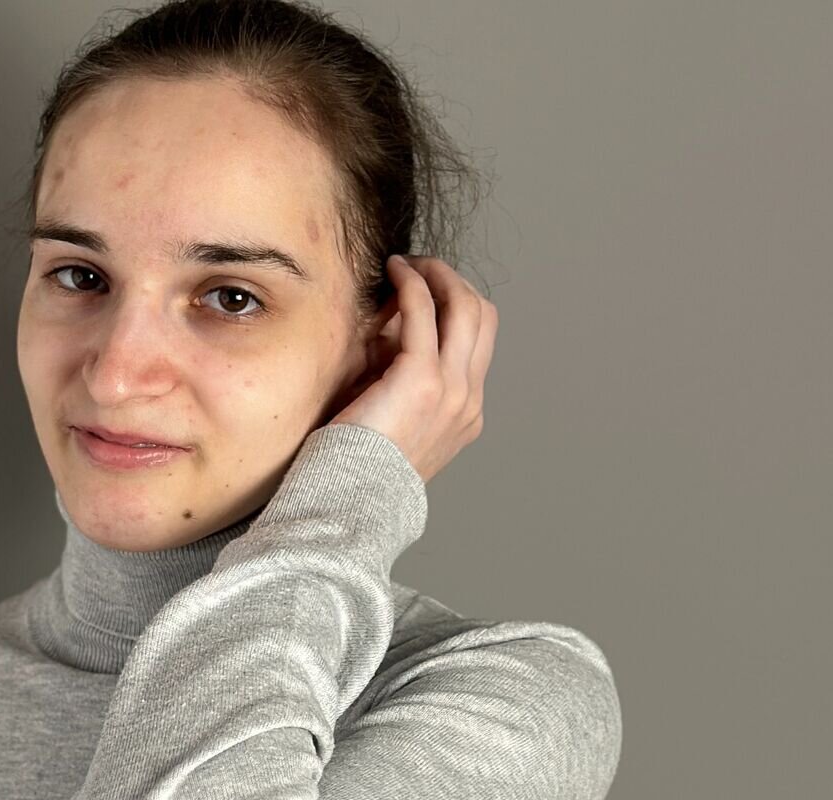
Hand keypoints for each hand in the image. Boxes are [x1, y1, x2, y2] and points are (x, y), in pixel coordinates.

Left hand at [328, 254, 496, 482]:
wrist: (349, 503)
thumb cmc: (355, 467)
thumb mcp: (392, 420)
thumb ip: (399, 380)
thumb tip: (386, 330)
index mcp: (464, 414)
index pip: (479, 342)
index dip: (457, 307)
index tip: (426, 290)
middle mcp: (467, 401)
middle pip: (484, 318)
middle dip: (455, 283)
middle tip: (420, 268)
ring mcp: (452, 391)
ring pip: (466, 307)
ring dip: (438, 275)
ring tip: (408, 264)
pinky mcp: (422, 379)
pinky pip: (425, 311)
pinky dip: (413, 283)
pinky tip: (394, 272)